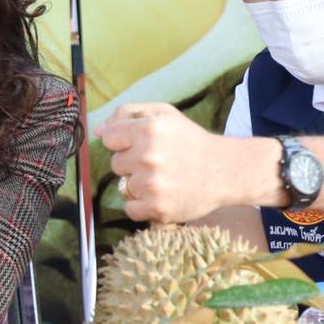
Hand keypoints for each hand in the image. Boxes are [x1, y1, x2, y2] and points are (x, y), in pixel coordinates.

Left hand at [98, 103, 228, 222]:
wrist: (224, 171)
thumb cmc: (190, 140)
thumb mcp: (164, 114)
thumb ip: (128, 114)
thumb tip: (99, 132)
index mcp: (148, 129)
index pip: (109, 138)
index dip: (123, 142)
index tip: (140, 145)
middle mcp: (148, 156)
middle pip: (115, 164)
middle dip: (132, 164)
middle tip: (158, 163)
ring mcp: (152, 184)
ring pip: (123, 187)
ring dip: (139, 185)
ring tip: (164, 179)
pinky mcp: (158, 208)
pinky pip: (130, 209)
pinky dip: (142, 206)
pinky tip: (161, 195)